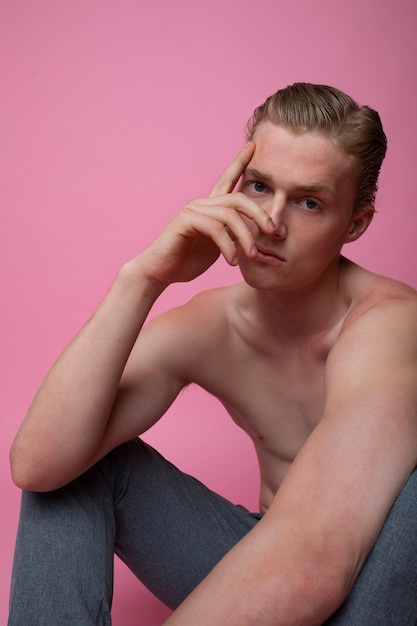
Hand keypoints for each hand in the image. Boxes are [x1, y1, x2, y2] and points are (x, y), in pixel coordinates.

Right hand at [139, 142, 275, 286]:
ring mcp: (192, 210)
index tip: (253, 146)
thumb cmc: (186, 261)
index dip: (240, 162)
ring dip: (246, 237)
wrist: (160, 272)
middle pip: (238, 198)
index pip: (227, 179)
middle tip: (273, 232)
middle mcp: (201, 204)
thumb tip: (255, 234)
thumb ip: (233, 236)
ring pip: (230, 215)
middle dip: (259, 214)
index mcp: (210, 208)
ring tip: (252, 256)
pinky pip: (215, 228)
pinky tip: (231, 261)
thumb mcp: (218, 248)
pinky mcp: (185, 221)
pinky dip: (227, 245)